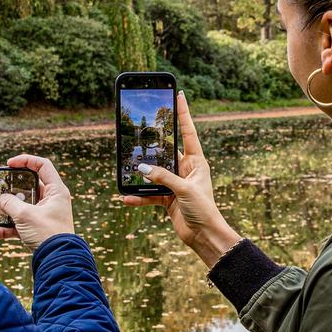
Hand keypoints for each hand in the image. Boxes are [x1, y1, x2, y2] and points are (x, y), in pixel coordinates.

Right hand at [0, 154, 74, 250]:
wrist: (56, 261)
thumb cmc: (47, 234)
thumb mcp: (25, 215)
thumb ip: (10, 203)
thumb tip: (1, 198)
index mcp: (56, 191)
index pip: (43, 165)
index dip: (26, 160)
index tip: (9, 164)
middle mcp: (52, 200)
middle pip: (29, 186)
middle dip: (12, 188)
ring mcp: (44, 215)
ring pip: (22, 206)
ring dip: (7, 210)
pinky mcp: (37, 228)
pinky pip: (20, 224)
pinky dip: (7, 228)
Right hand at [122, 91, 241, 267]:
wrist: (204, 236)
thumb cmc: (203, 210)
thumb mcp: (184, 190)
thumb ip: (163, 177)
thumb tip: (142, 169)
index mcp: (196, 162)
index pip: (188, 132)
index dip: (183, 114)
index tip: (179, 95)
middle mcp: (186, 170)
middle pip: (166, 151)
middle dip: (153, 143)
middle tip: (140, 128)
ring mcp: (175, 184)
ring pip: (154, 173)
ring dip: (142, 174)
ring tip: (128, 169)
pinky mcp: (168, 198)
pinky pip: (150, 194)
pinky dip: (139, 196)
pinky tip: (127, 197)